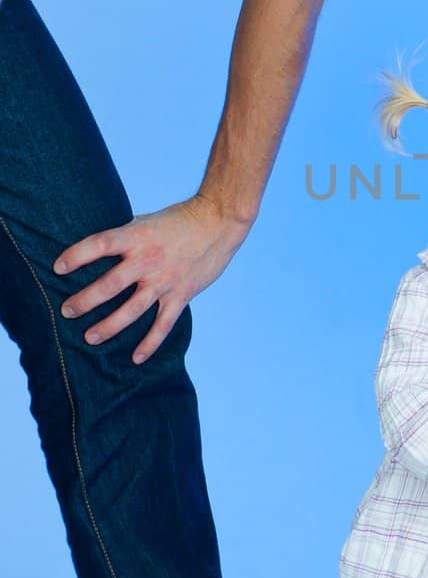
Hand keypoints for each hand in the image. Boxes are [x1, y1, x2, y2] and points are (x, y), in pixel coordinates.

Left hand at [54, 193, 250, 362]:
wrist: (219, 221)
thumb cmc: (179, 219)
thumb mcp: (146, 221)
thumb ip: (124, 237)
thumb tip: (97, 250)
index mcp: (136, 237)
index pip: (99, 245)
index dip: (76, 256)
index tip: (58, 268)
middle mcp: (148, 260)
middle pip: (109, 285)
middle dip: (85, 301)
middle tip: (67, 311)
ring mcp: (165, 280)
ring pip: (132, 309)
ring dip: (109, 326)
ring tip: (89, 338)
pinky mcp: (182, 294)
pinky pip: (163, 324)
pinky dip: (150, 343)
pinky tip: (136, 358)